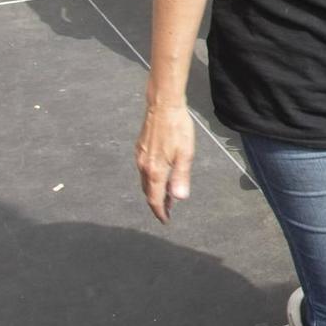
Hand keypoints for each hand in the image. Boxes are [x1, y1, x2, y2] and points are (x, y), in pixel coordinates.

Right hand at [135, 101, 194, 222]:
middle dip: (157, 203)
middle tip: (168, 210)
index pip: (155, 198)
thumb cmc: (177, 128)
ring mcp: (140, 157)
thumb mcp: (185, 154)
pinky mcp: (140, 148)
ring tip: (166, 195)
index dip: (160, 211)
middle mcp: (144, 166)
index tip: (165, 220)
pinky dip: (151, 178)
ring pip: (145, 181)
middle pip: (148, 191)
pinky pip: (144, 170)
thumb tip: (178, 198)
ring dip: (155, 190)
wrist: (163, 105)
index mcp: (155, 170)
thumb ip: (181, 177)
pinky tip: (160, 175)